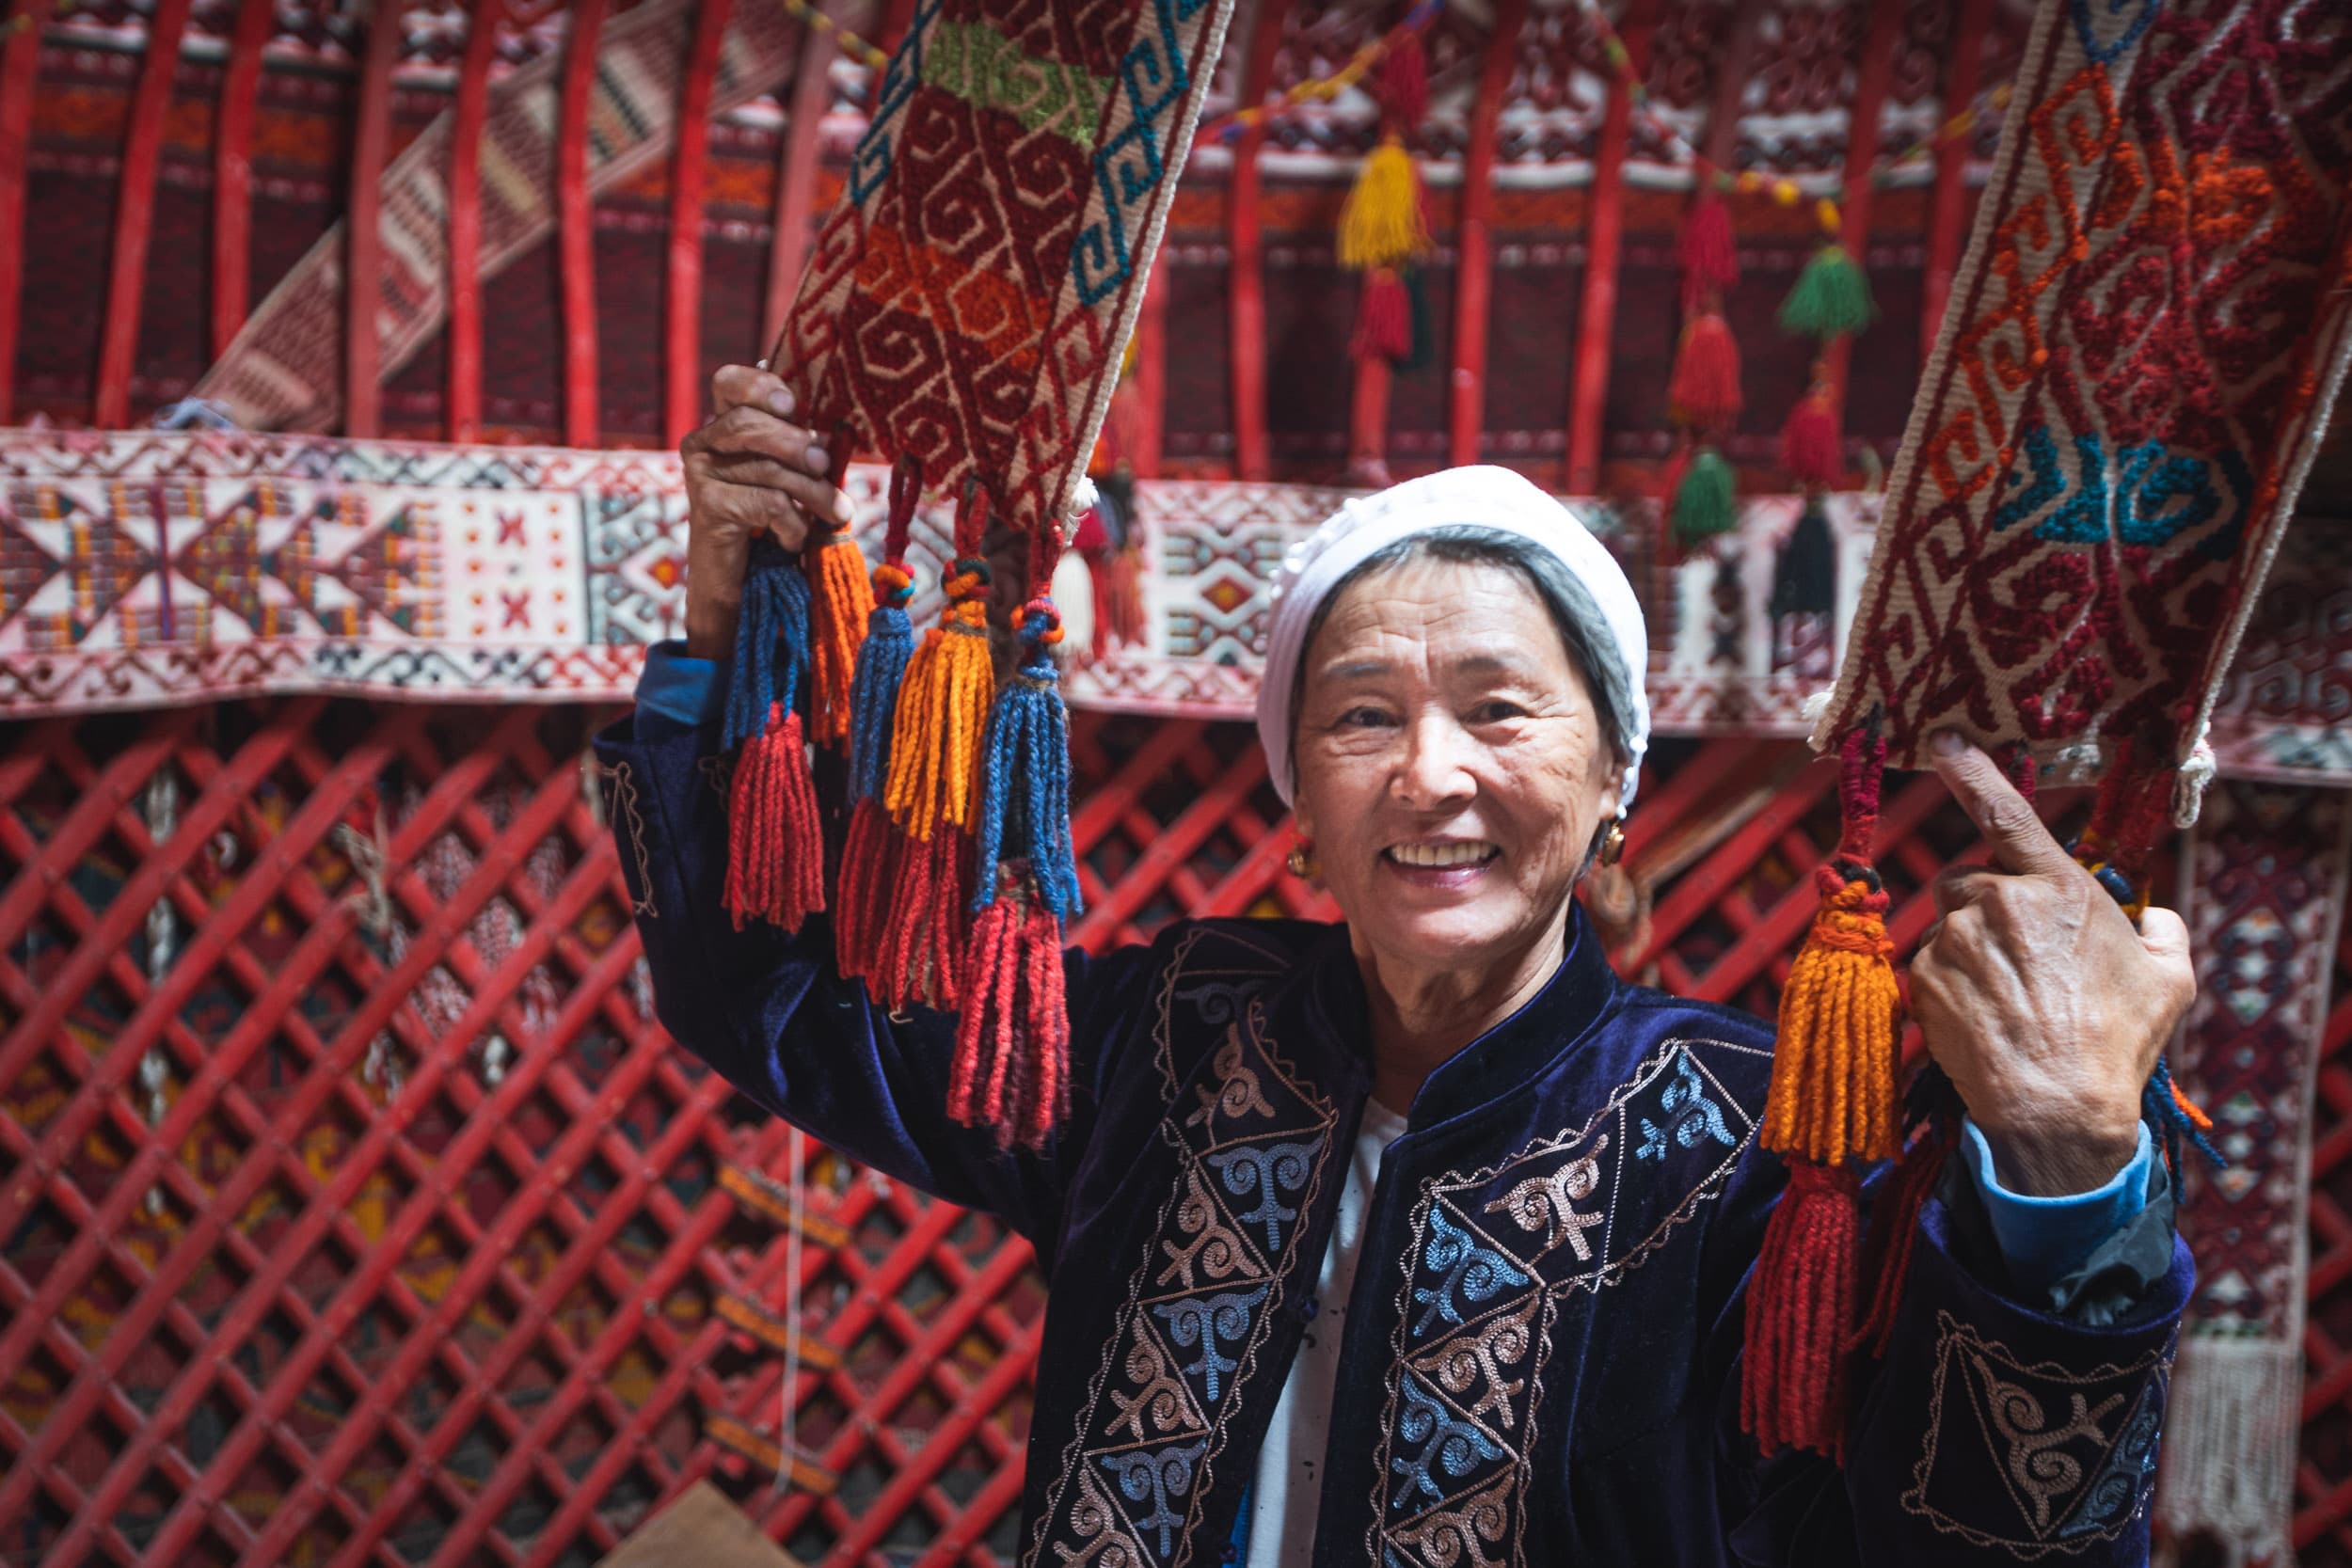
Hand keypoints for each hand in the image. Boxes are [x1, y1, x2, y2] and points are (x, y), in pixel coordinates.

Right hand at [678, 363, 854, 658]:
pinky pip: (766, 503)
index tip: (792, 405)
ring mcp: (700, 473)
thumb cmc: (773, 522)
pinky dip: (792, 523)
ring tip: (836, 512)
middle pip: (749, 423)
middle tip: (826, 465)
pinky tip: (795, 539)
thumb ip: (804, 448)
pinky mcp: (706, 506)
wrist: (741, 584)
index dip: (759, 385)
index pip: (729, 383)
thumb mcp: (793, 476)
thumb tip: (832, 434)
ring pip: (767, 468)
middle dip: (797, 444)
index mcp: (723, 423)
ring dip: (812, 493)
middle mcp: (703, 442)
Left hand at [1909, 731, 2195, 1195]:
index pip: (2006, 811)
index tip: (1944, 741)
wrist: (2056, 1105)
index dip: (1972, 771)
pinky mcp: (1921, 977)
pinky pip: (1928, 966)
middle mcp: (1996, 900)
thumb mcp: (2170, 979)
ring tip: (2008, 999)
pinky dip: (1949, 985)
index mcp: (2056, 886)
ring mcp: (1953, 938)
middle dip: (1986, 906)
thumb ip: (2164, 931)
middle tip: (2021, 959)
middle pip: (1969, 879)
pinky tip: (1982, 1019)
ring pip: (1948, 924)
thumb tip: (2158, 917)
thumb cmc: (2118, 1041)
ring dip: (1968, 948)